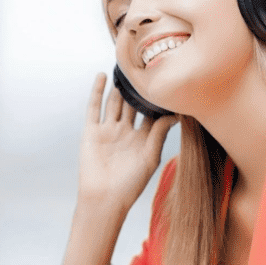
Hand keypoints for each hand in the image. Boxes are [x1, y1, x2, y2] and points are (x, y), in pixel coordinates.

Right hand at [78, 73, 178, 210]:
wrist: (104, 198)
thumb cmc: (130, 184)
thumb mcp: (150, 157)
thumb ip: (159, 133)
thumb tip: (174, 114)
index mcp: (143, 139)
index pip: (152, 114)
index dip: (158, 100)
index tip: (168, 81)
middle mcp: (126, 132)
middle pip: (133, 105)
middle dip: (138, 89)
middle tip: (146, 66)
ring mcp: (108, 130)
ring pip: (115, 102)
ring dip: (119, 86)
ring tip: (126, 66)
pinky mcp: (92, 131)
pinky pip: (95, 107)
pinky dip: (97, 91)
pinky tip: (103, 76)